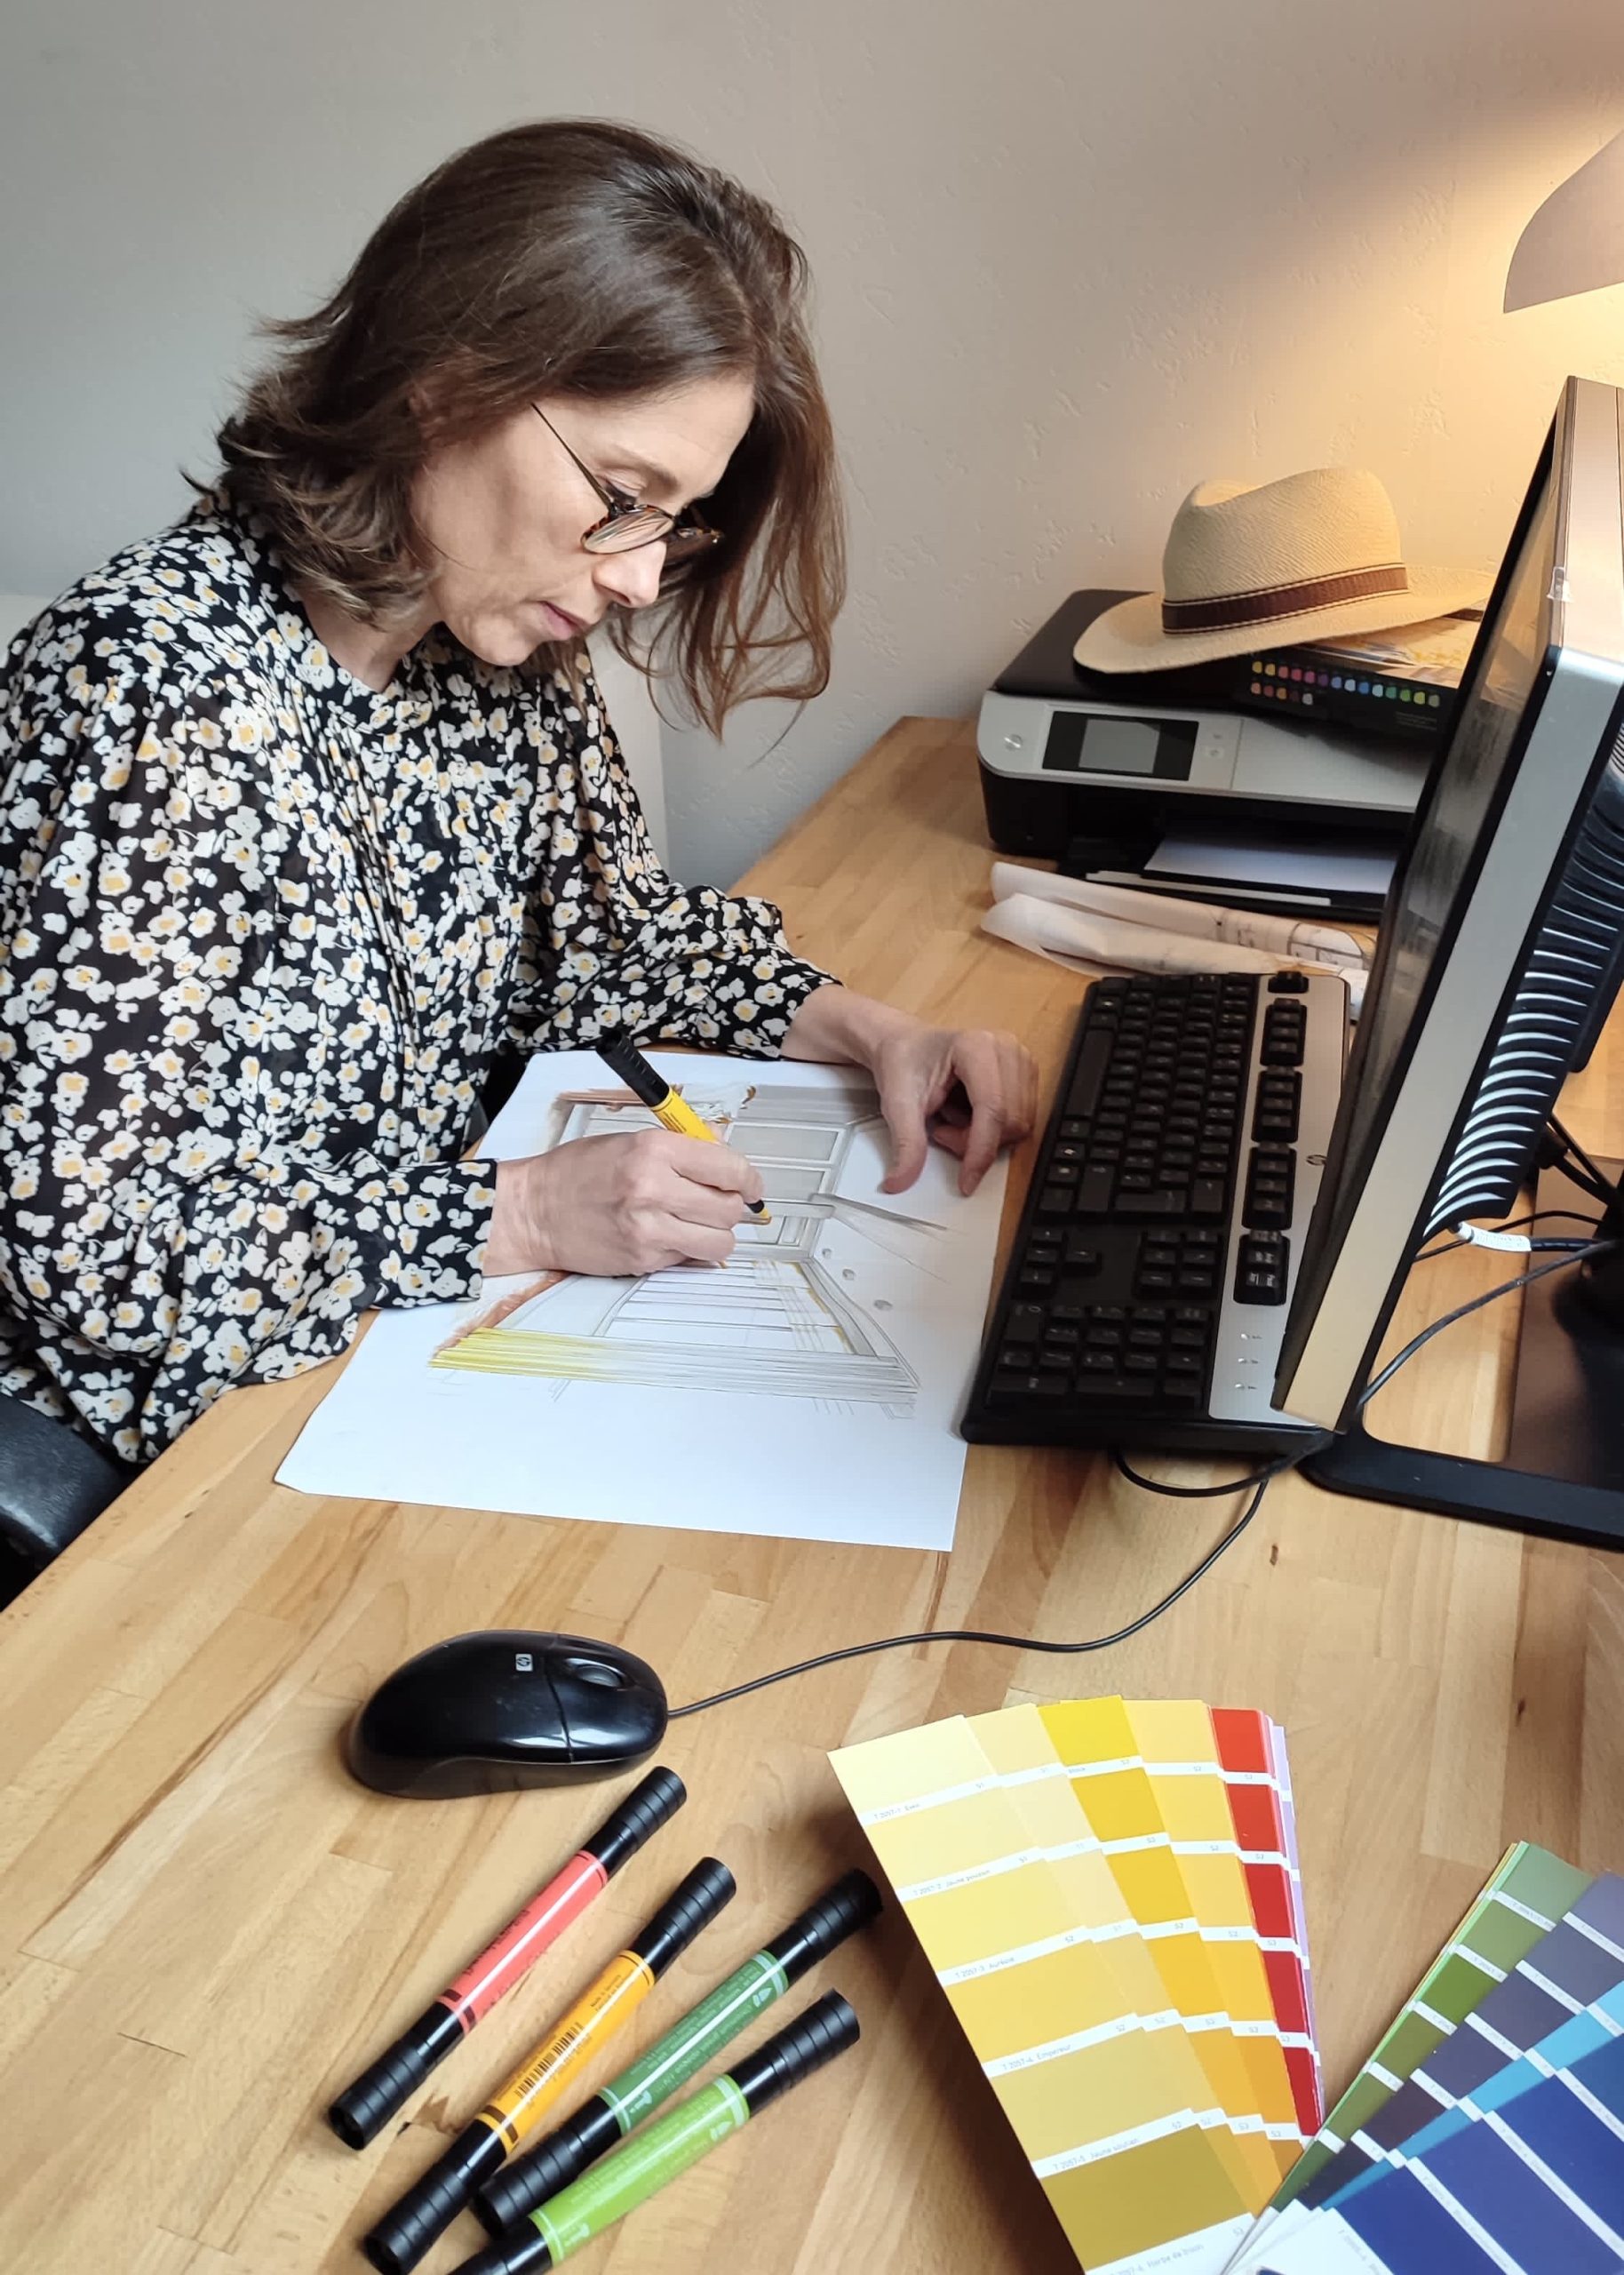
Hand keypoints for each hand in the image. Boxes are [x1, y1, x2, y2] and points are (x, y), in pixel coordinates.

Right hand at [484, 1131, 764, 1277]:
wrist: (534, 1212)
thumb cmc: (578, 1172)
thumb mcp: (630, 1141)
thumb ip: (681, 1148)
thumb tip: (725, 1154)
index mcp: (654, 1151)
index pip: (729, 1168)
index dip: (749, 1179)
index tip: (751, 1184)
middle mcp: (654, 1189)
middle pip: (730, 1208)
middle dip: (733, 1206)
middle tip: (719, 1202)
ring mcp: (649, 1230)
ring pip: (720, 1242)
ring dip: (717, 1234)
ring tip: (698, 1223)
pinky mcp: (644, 1260)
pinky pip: (690, 1258)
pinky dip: (689, 1249)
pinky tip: (668, 1234)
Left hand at [867, 1019, 1039, 1194]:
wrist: (906, 1045)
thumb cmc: (904, 1062)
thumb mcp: (897, 1102)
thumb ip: (905, 1144)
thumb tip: (900, 1182)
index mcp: (976, 1045)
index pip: (992, 1109)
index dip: (980, 1152)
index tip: (966, 1181)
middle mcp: (1006, 1048)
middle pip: (1009, 1121)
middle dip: (974, 1142)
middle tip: (941, 1131)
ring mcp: (1020, 1060)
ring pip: (1018, 1125)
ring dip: (984, 1138)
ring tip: (953, 1119)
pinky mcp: (1025, 1074)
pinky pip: (1021, 1121)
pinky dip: (994, 1131)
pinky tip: (969, 1116)